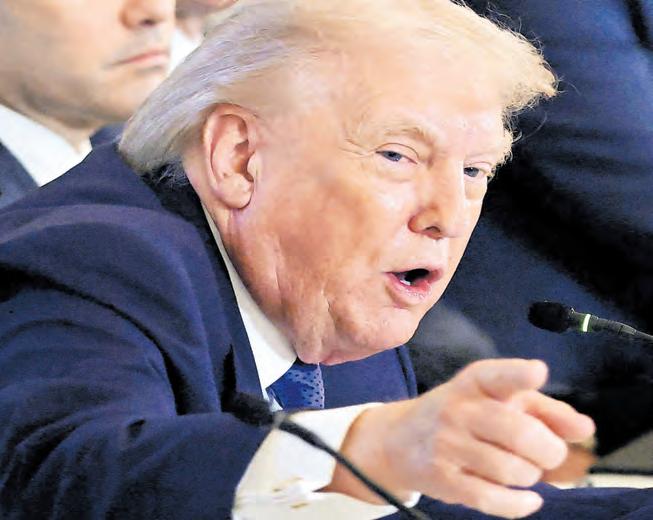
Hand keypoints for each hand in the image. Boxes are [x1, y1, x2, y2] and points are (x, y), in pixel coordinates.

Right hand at [328, 359, 594, 517]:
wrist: (399, 440)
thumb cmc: (462, 415)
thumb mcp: (497, 400)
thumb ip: (545, 409)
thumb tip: (584, 428)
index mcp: (474, 383)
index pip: (496, 376)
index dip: (518, 375)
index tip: (537, 372)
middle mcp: (457, 410)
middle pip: (518, 432)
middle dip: (548, 450)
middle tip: (549, 454)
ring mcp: (447, 445)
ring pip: (511, 470)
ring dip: (530, 476)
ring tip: (522, 470)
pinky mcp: (443, 479)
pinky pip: (493, 498)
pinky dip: (519, 504)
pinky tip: (527, 499)